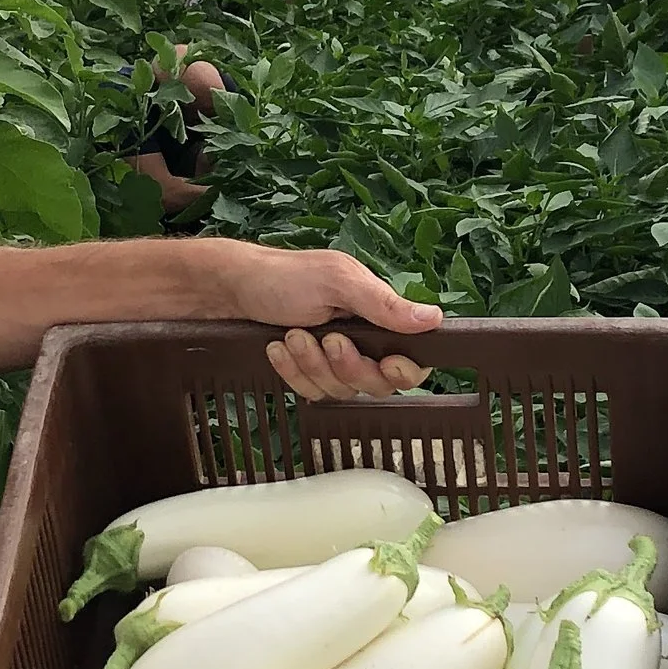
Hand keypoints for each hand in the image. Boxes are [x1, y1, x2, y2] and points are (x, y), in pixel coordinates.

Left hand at [212, 243, 441, 401]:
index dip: (404, 371)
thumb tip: (434, 318)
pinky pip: (311, 393)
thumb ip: (384, 305)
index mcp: (378, 317)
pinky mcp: (309, 374)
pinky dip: (292, 372)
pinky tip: (279, 348)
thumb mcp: (338, 281)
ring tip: (293, 334)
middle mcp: (362, 342)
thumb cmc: (286, 276)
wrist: (233, 289)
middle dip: (348, 366)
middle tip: (327, 338)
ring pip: (340, 390)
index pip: (412, 359)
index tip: (387, 362)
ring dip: (312, 364)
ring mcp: (334, 362)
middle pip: (377, 384)